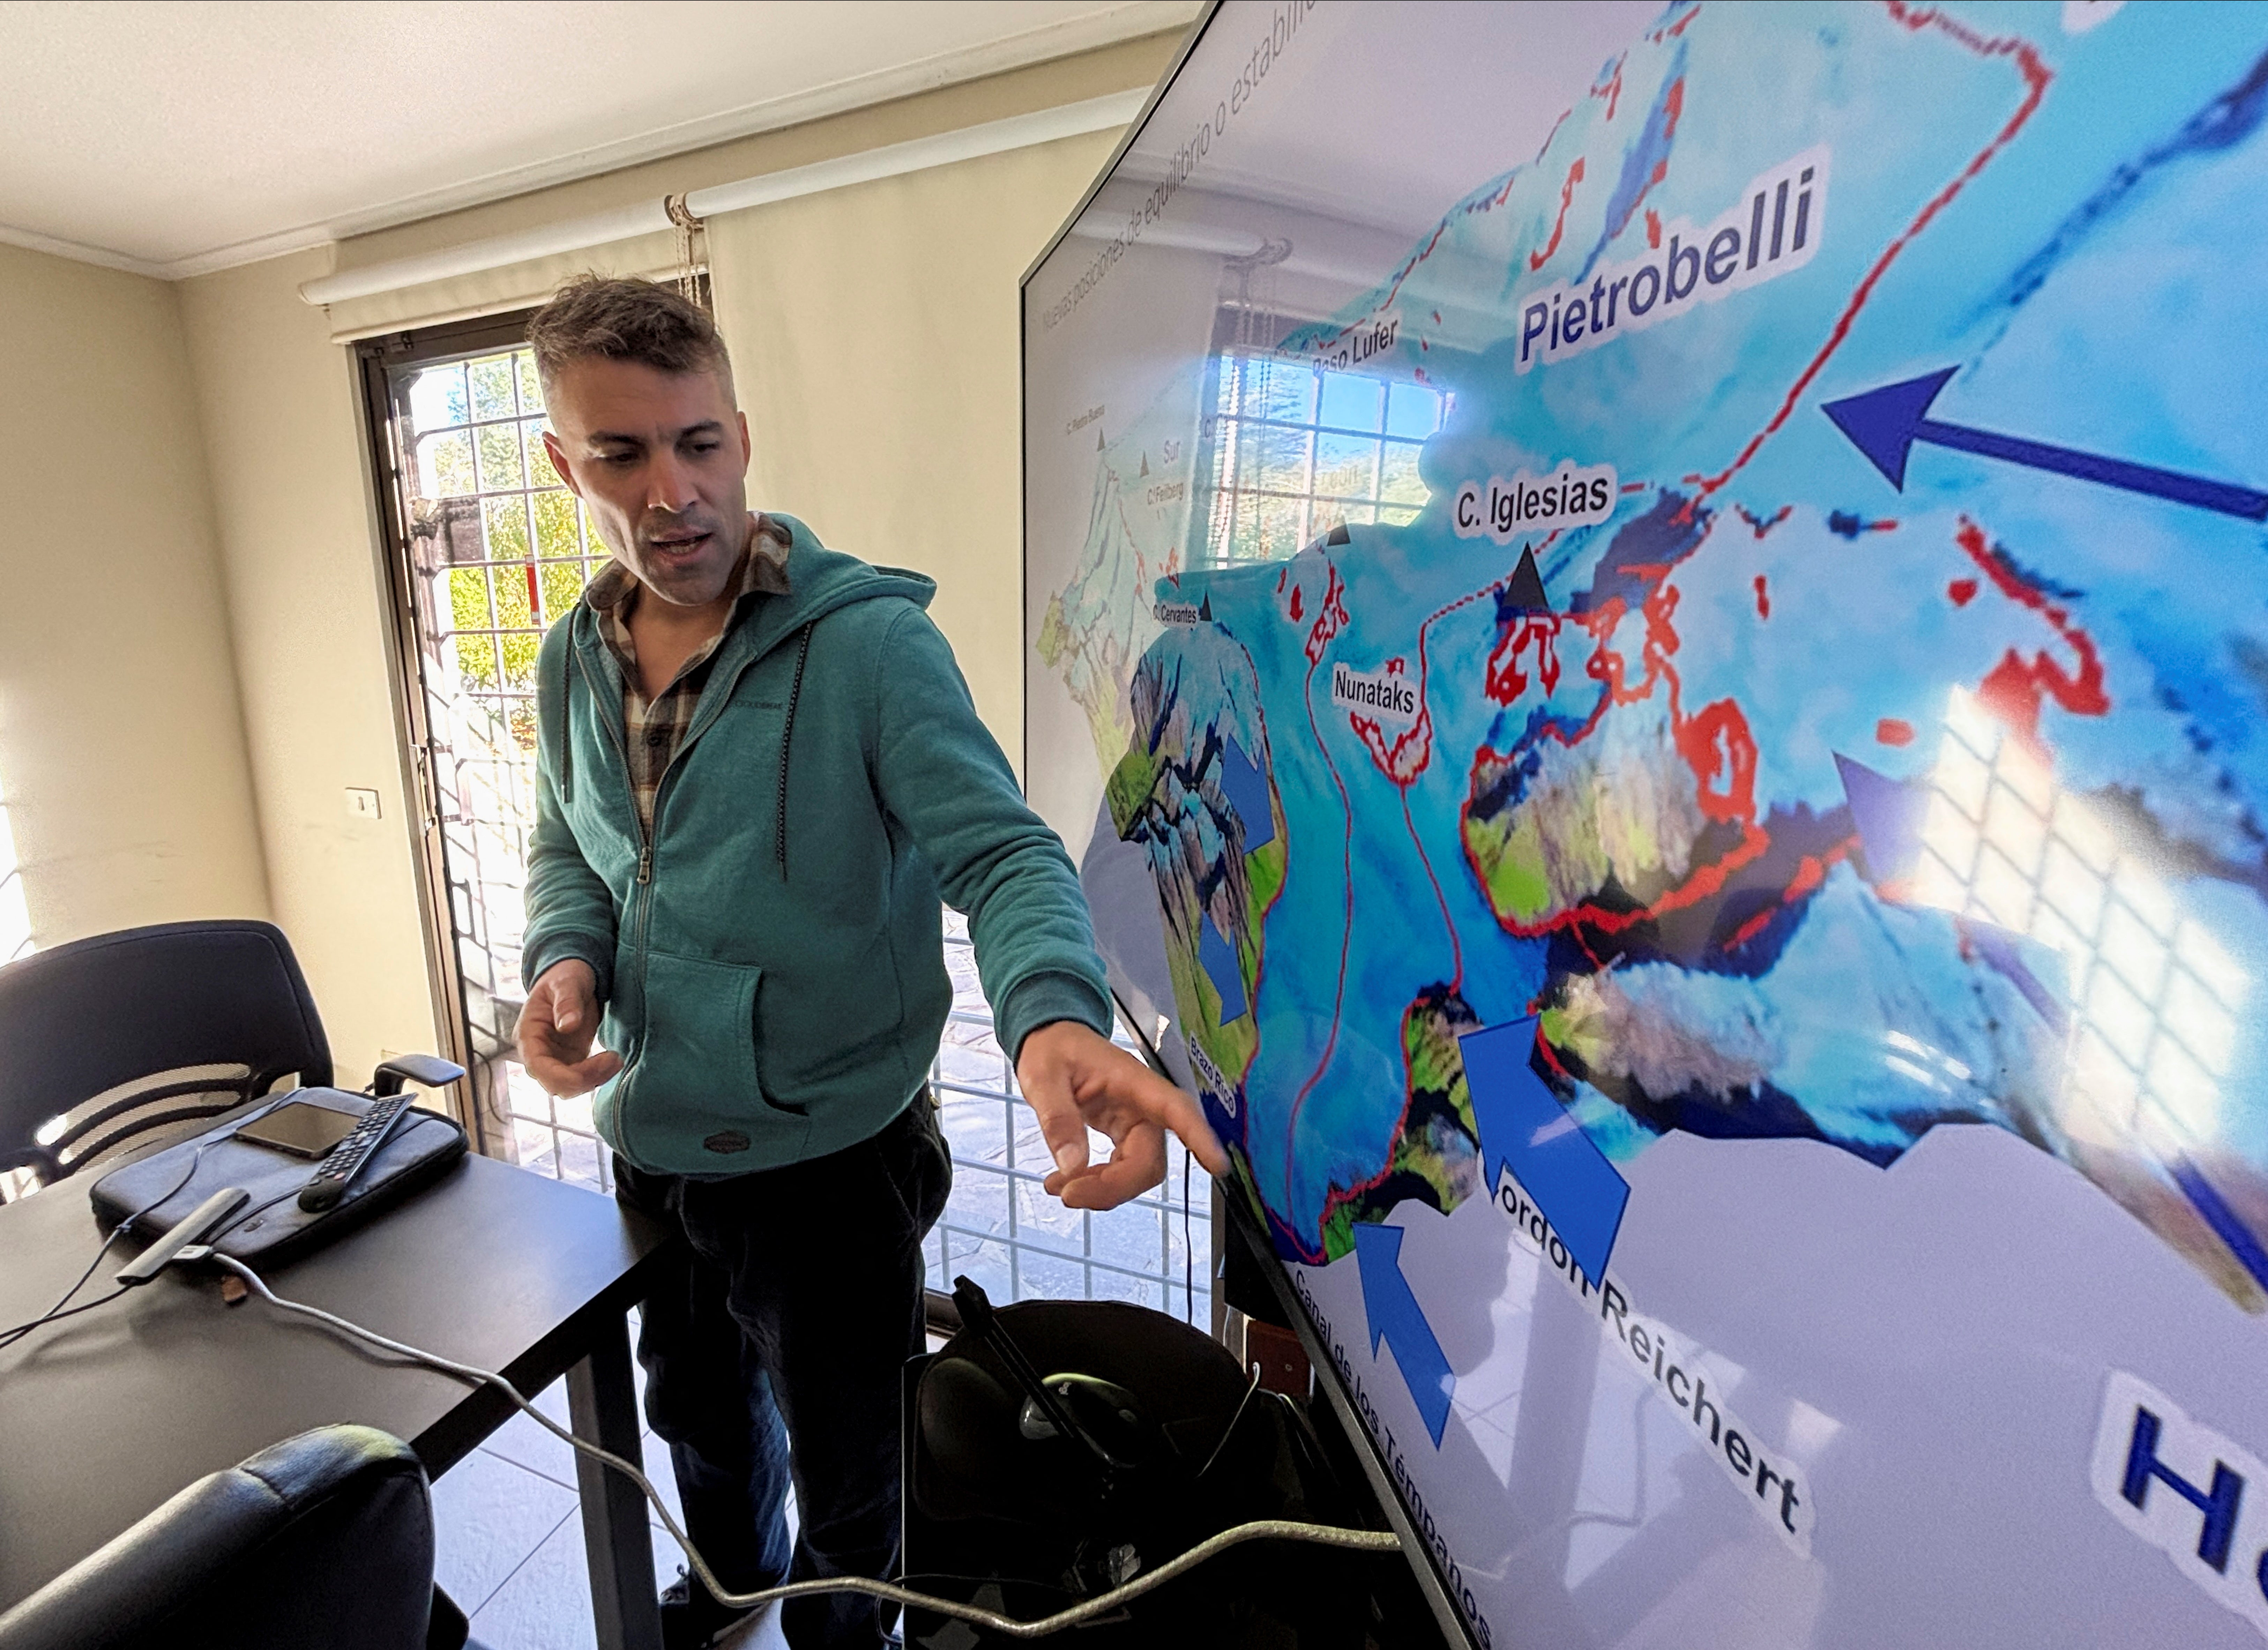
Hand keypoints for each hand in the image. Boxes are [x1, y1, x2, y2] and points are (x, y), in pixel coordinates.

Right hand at [516, 960, 623, 1096]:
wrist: (572, 977)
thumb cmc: (565, 976)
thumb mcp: (567, 982)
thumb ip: (566, 1002)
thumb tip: (568, 1026)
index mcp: (528, 1035)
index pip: (538, 1067)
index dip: (565, 1075)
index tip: (598, 1065)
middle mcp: (537, 1052)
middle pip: (554, 1083)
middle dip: (584, 1079)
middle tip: (614, 1060)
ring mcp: (554, 1058)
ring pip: (569, 1086)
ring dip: (594, 1080)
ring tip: (617, 1060)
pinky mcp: (570, 1059)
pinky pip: (581, 1078)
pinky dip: (598, 1075)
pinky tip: (613, 1062)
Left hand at [1015, 1021, 1229, 1210]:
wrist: (1051, 1041)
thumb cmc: (1053, 1050)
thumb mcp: (1043, 1077)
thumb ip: (1058, 1119)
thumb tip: (1072, 1167)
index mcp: (1133, 1082)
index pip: (1176, 1109)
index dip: (1198, 1137)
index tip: (1218, 1165)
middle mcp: (1143, 1106)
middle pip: (1149, 1160)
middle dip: (1114, 1187)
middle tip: (1068, 1195)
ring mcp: (1135, 1124)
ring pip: (1138, 1172)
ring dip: (1103, 1190)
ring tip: (1058, 1188)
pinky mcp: (1124, 1137)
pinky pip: (1121, 1171)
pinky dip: (1096, 1184)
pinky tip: (1064, 1182)